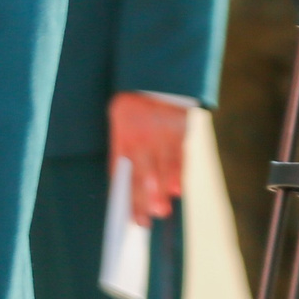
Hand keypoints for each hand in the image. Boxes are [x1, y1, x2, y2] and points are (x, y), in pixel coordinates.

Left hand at [108, 92, 190, 222]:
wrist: (154, 77)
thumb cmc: (133, 108)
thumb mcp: (119, 123)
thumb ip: (122, 152)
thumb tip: (123, 185)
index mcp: (122, 136)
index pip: (121, 171)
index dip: (125, 196)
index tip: (128, 217)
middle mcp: (140, 137)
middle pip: (141, 172)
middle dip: (143, 198)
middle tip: (144, 220)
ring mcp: (160, 134)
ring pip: (161, 167)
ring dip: (161, 191)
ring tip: (161, 211)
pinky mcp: (178, 130)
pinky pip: (179, 155)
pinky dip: (178, 173)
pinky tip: (177, 190)